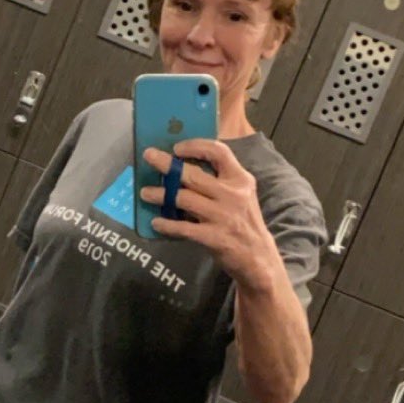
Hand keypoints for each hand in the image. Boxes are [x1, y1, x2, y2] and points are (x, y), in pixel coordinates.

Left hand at [140, 140, 277, 287]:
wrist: (258, 256)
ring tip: (145, 193)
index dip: (196, 146)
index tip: (177, 148)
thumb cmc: (243, 221)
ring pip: (184, 199)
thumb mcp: (241, 194)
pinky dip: (167, 224)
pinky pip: (183, 228)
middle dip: (167, 164)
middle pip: (193, 174)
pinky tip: (156, 222)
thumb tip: (183, 167)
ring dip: (160, 195)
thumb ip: (220, 180)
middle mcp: (232, 194)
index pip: (219, 152)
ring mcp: (223, 216)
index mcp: (240, 179)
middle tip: (148, 157)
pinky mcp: (214, 237)